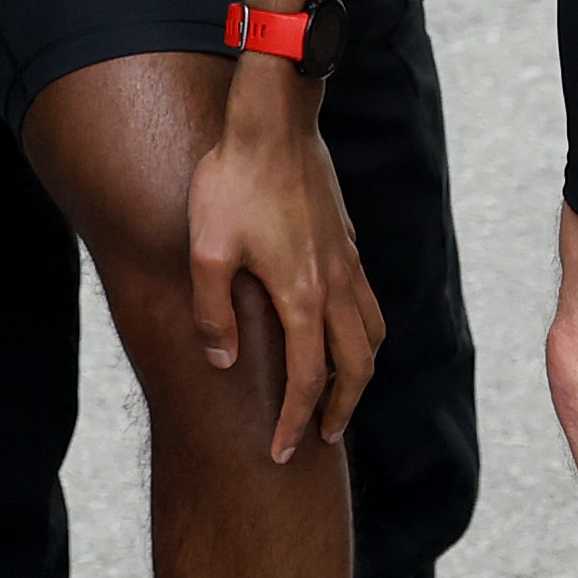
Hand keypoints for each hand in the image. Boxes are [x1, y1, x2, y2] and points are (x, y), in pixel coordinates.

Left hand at [185, 70, 377, 461]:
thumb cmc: (231, 183)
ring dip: (360, 374)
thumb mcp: (205, 251)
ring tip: (339, 394)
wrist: (273, 124)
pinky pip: (368, 302)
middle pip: (357, 367)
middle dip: (341, 410)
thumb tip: (224, 362)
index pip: (309, 379)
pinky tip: (339, 332)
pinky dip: (363, 332)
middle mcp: (335, 285)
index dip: (296, 422)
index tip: (282, 453)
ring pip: (373, 335)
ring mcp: (347, 263)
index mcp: (302, 295)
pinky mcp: (347, 243)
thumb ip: (214, 313)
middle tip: (322, 438)